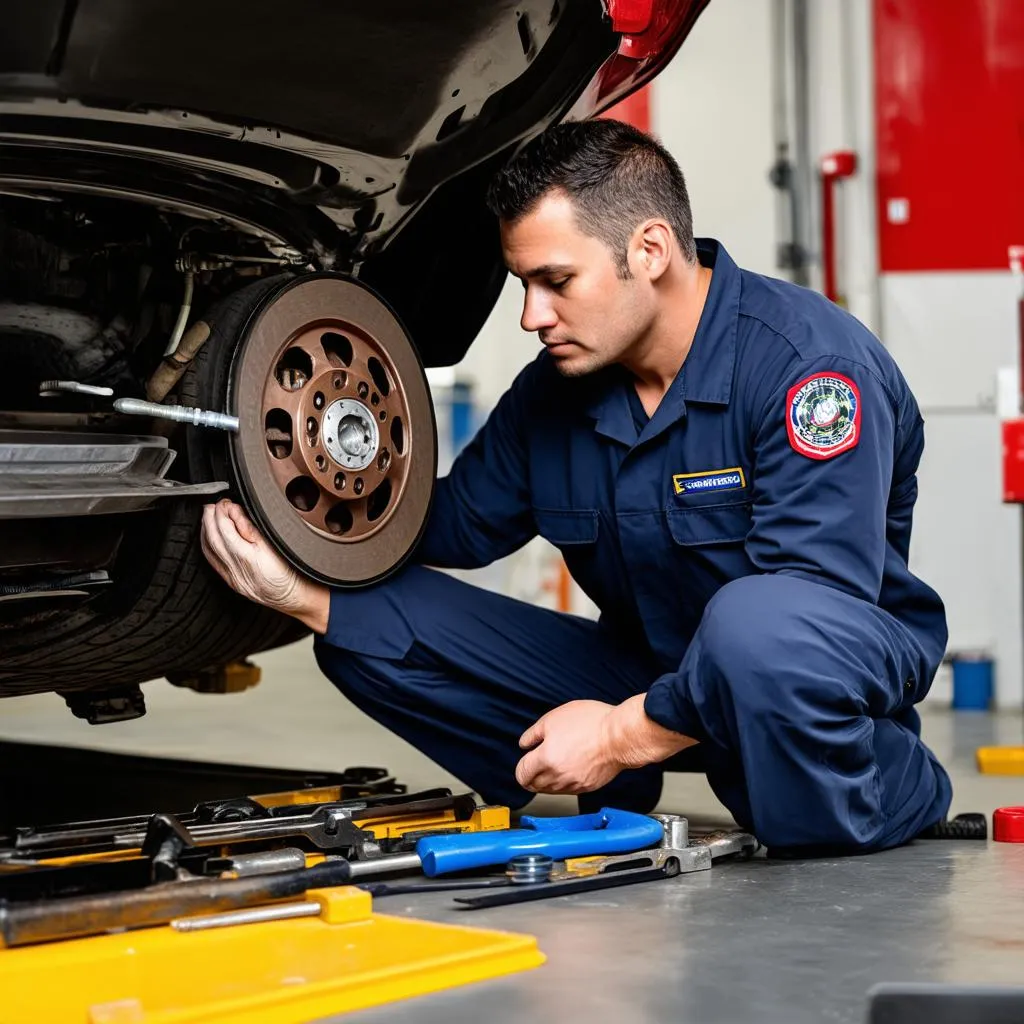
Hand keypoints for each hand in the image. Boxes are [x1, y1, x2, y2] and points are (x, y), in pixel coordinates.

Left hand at [201, 499, 328, 631]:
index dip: (223, 512)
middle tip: (215, 505)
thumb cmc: (294, 572)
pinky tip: (210, 537)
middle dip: (211, 518)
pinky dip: (208, 545)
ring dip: (206, 530)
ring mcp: (232, 578)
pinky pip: (212, 561)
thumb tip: (235, 512)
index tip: (227, 503)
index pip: (225, 529)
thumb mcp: (277, 545)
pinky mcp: (232, 582)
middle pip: (213, 539)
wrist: (296, 597)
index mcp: (247, 557)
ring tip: (210, 516)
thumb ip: (252, 528)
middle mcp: (236, 569)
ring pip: (209, 550)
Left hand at [514, 694, 697, 795]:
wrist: (619, 736)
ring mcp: (572, 784)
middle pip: (533, 786)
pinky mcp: (587, 787)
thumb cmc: (591, 723)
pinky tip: (570, 766)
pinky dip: (564, 782)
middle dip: (532, 775)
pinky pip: (567, 790)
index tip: (526, 761)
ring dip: (547, 780)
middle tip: (537, 763)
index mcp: (545, 759)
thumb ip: (533, 734)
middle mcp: (557, 777)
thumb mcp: (554, 718)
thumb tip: (525, 744)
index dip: (521, 767)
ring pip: (550, 790)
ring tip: (555, 762)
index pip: (521, 775)